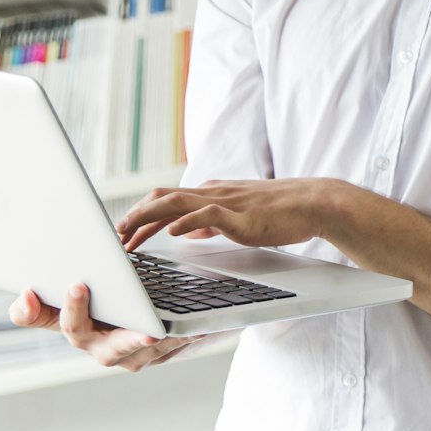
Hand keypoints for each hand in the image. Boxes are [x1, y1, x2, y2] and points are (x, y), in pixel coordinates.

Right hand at [8, 284, 199, 371]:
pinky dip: (183, 338)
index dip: (72, 309)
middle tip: (148, 331)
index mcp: (79, 335)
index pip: (72, 328)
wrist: (121, 315)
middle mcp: (104, 351)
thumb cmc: (87, 308)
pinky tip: (197, 328)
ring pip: (148, 352)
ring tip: (178, 330)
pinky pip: (171, 349)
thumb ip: (35, 309)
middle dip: (129, 340)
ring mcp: (132, 356)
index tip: (77, 284)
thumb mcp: (59, 307)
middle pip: (114, 350)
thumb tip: (25, 298)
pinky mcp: (157, 353)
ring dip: (164, 343)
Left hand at [117, 178, 352, 251]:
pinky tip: (171, 233)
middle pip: (163, 197)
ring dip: (147, 217)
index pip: (167, 199)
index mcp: (212, 194)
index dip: (140, 214)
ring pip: (177, 202)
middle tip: (114, 237)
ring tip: (127, 234)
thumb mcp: (239, 218)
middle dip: (134, 216)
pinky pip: (208, 215)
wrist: (316, 203)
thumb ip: (211, 223)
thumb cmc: (282, 213)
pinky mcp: (242, 216)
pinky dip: (186, 222)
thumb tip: (186, 232)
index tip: (122, 233)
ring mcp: (227, 202)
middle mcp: (214, 193)